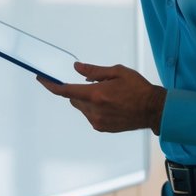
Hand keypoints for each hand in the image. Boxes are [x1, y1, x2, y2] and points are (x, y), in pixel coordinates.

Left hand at [37, 62, 166, 134]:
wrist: (153, 110)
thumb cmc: (138, 89)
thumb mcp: (117, 72)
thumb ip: (94, 71)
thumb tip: (76, 68)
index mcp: (96, 95)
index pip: (65, 90)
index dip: (50, 84)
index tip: (41, 79)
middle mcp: (94, 110)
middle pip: (73, 98)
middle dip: (78, 90)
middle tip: (96, 85)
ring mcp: (97, 121)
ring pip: (81, 107)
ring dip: (87, 100)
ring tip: (108, 95)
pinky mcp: (102, 128)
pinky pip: (90, 115)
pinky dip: (93, 108)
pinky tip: (110, 104)